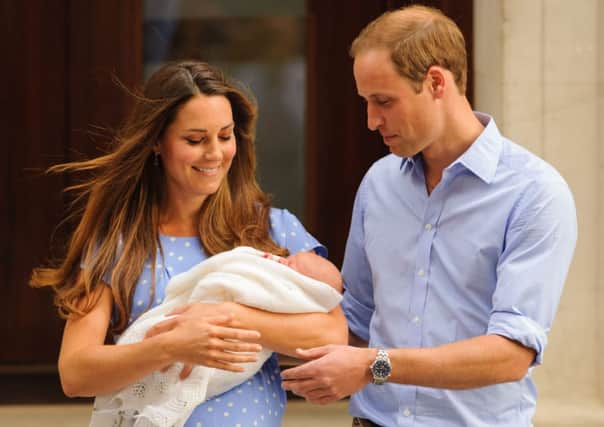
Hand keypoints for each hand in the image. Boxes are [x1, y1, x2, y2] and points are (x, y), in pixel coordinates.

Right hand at [145, 303, 261, 374]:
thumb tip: (232, 316)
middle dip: (249, 347)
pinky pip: (222, 366)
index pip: (233, 333)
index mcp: (212, 331)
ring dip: (244, 358)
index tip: (257, 334)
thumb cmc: (184, 329)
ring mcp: (210, 354)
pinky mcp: (206, 362)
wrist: (170, 345)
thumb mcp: (200, 319)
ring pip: (230, 357)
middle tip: (260, 347)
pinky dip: (233, 368)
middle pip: (234, 346)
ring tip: (255, 358)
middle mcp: (213, 343)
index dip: (246, 334)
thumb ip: (217, 318)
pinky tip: (242, 368)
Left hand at [281, 345, 374, 403]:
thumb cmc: (349, 354)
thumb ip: (311, 352)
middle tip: (284, 384)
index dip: (288, 374)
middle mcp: (323, 380)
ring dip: (299, 392)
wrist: (366, 366)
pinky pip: (320, 400)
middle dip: (290, 385)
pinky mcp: (336, 395)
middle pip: (300, 385)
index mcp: (319, 367)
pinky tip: (308, 396)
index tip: (283, 375)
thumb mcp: (329, 348)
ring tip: (294, 389)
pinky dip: (311, 399)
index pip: (298, 373)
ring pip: (308, 394)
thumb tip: (297, 352)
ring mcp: (330, 389)